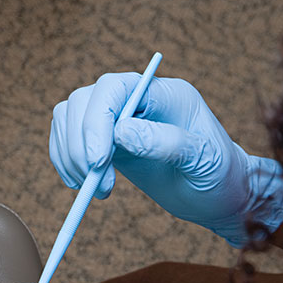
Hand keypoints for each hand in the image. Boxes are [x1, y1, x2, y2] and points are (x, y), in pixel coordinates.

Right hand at [49, 74, 282, 246]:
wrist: (218, 194)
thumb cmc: (218, 174)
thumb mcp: (202, 160)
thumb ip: (165, 142)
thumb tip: (120, 132)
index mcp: (164, 93)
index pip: (113, 88)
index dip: (96, 120)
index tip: (97, 161)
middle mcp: (135, 99)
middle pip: (83, 101)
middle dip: (80, 143)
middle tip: (95, 182)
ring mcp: (116, 119)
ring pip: (68, 117)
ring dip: (70, 154)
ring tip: (93, 188)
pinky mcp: (104, 141)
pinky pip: (67, 139)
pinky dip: (65, 161)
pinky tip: (82, 184)